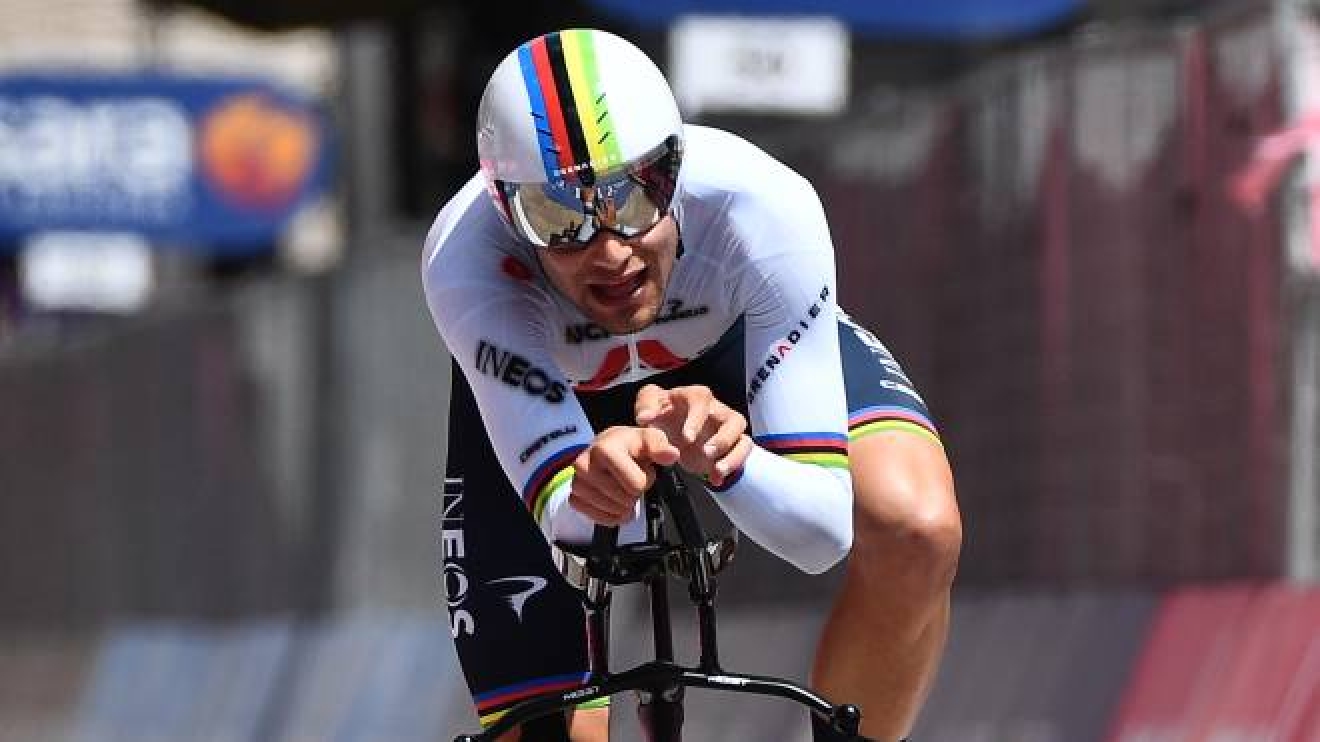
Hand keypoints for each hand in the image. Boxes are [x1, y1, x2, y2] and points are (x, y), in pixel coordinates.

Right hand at [569, 426, 679, 524]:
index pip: (636, 485)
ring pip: (613, 511)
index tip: (641, 468)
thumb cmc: (630, 445)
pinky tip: (614, 501)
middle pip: (624, 500)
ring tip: (622, 486)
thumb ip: (660, 446)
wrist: (605, 448)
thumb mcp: (649, 438)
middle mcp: (584, 464)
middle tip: (629, 477)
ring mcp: (576, 482)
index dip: (646, 479)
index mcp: (604, 449)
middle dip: (634, 492)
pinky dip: (611, 515)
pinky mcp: (573, 497)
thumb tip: (671, 455)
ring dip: (624, 504)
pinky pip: (599, 518)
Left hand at [634, 384, 752, 487]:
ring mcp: (728, 429)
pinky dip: (733, 467)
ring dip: (733, 455)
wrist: (671, 428)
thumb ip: (646, 407)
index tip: (686, 437)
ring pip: (743, 438)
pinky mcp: (732, 445)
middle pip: (734, 419)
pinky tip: (716, 479)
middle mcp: (717, 411)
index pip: (702, 400)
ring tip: (717, 469)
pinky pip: (742, 454)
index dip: (696, 419)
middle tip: (706, 453)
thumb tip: (645, 417)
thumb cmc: (664, 413)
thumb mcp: (649, 405)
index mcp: (696, 397)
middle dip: (722, 438)